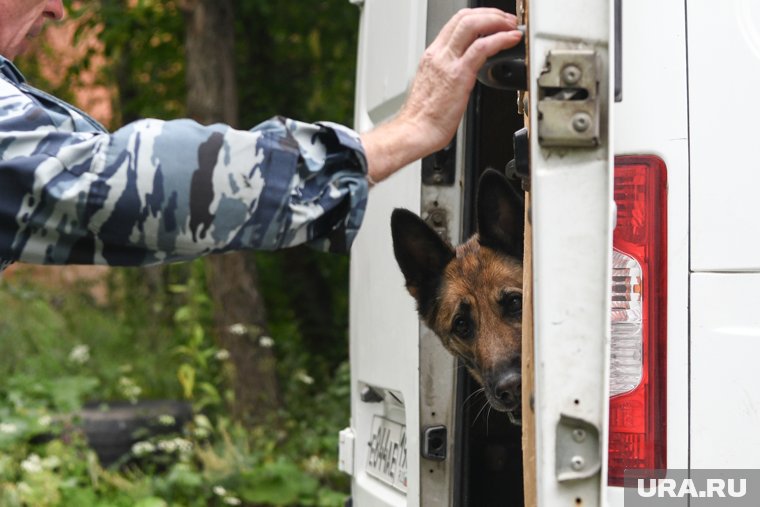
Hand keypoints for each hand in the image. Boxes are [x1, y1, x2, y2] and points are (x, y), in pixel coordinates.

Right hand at [361, 8, 521, 183]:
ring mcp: (448, 62)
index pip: (455, 23)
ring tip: (511, 27)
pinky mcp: (459, 75)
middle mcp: (438, 54)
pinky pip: (482, 47)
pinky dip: (501, 39)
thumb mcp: (434, 87)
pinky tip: (511, 39)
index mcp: (432, 56)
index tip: (493, 21)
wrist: (415, 131)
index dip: (478, 16)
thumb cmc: (423, 118)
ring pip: (473, 25)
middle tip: (506, 21)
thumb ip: (447, 75)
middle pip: (465, 17)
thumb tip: (462, 75)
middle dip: (491, 14)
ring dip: (497, 21)